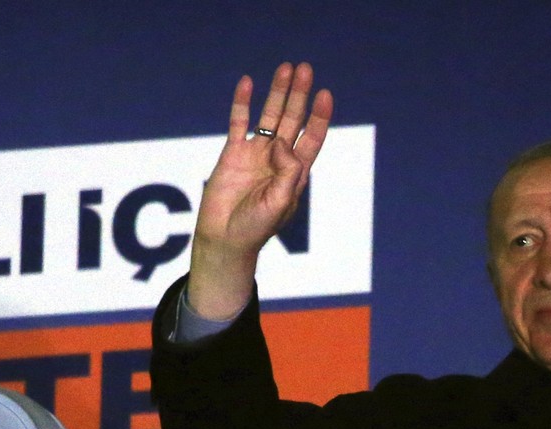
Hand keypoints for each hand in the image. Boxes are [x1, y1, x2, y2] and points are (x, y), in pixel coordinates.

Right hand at [186, 62, 333, 319]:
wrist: (225, 238)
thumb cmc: (256, 227)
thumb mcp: (282, 202)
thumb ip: (288, 172)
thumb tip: (282, 143)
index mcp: (295, 172)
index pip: (312, 137)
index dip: (319, 116)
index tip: (325, 95)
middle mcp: (277, 159)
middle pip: (292, 119)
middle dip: (299, 95)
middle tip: (305, 69)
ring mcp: (255, 154)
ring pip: (269, 116)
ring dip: (277, 93)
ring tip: (285, 68)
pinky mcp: (232, 153)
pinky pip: (238, 122)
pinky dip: (243, 103)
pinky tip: (247, 83)